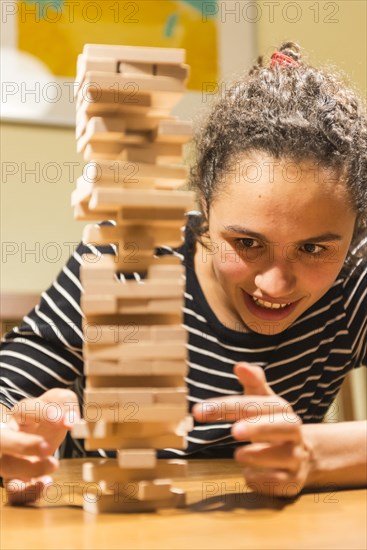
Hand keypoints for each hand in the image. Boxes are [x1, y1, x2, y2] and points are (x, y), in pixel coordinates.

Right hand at [0, 388, 79, 503]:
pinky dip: (28, 492)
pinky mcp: (13, 478)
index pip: (25, 409)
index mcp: (20, 414)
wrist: (36, 435)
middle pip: (2, 440)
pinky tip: (46, 483)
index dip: (42, 413)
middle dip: (23, 445)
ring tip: (54, 464)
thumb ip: (66, 402)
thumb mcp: (57, 402)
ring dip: (31, 469)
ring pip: (7, 466)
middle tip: (47, 447)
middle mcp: (9, 436)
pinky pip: (13, 490)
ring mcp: (8, 458)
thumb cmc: (46, 418)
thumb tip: (70, 420)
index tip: (63, 420)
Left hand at [192, 362, 312, 497]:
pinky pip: (280, 482)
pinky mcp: (294, 481)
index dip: (229, 406)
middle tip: (233, 431)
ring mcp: (295, 456)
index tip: (199, 410)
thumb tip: (240, 365)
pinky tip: (248, 475)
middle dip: (259, 428)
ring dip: (259, 456)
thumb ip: (252, 383)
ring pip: (283, 456)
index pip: (257, 403)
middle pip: (283, 426)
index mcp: (282, 409)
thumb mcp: (264, 401)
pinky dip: (263, 481)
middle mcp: (293, 431)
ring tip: (238, 455)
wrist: (305, 454)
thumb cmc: (273, 422)